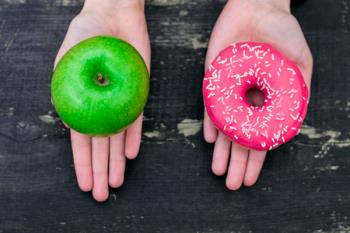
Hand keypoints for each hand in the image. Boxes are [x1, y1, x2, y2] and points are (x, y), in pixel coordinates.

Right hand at [54, 0, 149, 201]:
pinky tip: (130, 154)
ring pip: (118, 138)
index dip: (82, 163)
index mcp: (81, 102)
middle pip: (100, 145)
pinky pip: (136, 118)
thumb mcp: (67, 60)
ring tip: (116, 182)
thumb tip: (67, 122)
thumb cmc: (86, 33)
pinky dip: (134, 136)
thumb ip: (66, 89)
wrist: (114, 14)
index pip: (80, 140)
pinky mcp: (139, 92)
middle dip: (100, 170)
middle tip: (102, 195)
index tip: (85, 184)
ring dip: (116, 161)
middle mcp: (101, 106)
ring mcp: (121, 101)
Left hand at [204, 0, 312, 189]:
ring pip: (224, 126)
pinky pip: (210, 104)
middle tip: (232, 184)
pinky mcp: (214, 78)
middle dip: (237, 162)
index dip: (256, 159)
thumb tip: (292, 121)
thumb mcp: (300, 62)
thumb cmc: (283, 32)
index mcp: (267, 101)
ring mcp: (229, 91)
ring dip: (222, 150)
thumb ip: (298, 91)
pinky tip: (211, 140)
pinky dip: (211, 122)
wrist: (258, 7)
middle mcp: (247, 100)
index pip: (260, 136)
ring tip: (219, 171)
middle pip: (240, 138)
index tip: (252, 178)